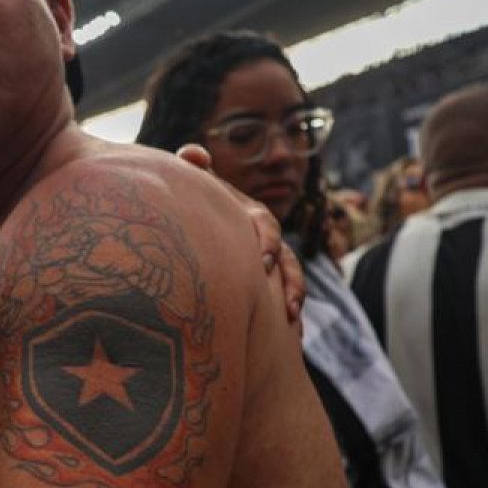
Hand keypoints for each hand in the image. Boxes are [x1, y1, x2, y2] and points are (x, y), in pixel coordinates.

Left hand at [174, 144, 303, 325]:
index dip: (266, 241)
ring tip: (293, 316)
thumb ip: (197, 168)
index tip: (263, 261)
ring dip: (296, 294)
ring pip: (292, 276)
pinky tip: (295, 334)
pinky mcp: (271, 283)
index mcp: (251, 217)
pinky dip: (293, 314)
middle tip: (283, 298)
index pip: (264, 226)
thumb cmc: (203, 206)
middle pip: (285, 255)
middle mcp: (266, 238)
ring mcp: (272, 261)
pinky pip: (287, 298)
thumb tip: (192, 153)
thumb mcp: (201, 188)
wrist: (206, 226)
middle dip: (288, 275)